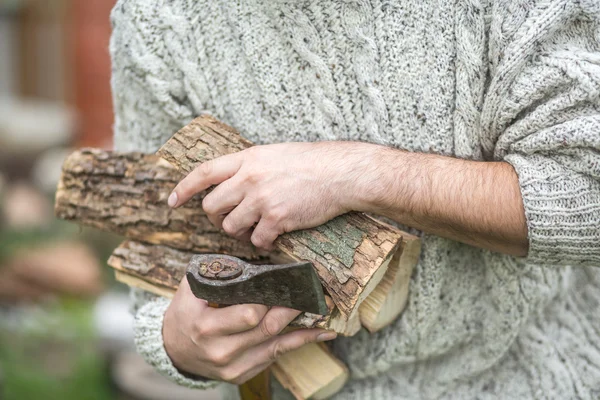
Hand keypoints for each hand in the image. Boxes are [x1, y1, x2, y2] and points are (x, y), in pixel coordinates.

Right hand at [163, 277, 336, 383]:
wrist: (173, 350)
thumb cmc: (185, 314)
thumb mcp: (190, 290)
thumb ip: (216, 274)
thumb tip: (248, 260)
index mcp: (206, 327)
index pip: (249, 313)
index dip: (269, 298)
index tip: (285, 282)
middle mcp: (221, 351)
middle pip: (267, 328)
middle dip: (291, 308)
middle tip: (311, 291)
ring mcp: (233, 366)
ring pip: (277, 345)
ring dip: (304, 327)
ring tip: (324, 310)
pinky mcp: (242, 374)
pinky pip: (275, 356)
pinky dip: (300, 343)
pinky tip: (321, 333)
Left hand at [168, 141, 382, 248]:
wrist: (340, 173)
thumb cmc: (312, 162)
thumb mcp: (274, 153)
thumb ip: (251, 166)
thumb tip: (234, 181)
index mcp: (247, 158)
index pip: (204, 172)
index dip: (184, 188)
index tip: (172, 201)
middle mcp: (249, 178)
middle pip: (211, 206)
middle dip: (218, 218)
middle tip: (233, 220)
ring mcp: (262, 199)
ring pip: (231, 227)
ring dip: (240, 233)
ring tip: (256, 229)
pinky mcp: (277, 218)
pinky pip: (257, 240)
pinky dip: (263, 243)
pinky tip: (274, 238)